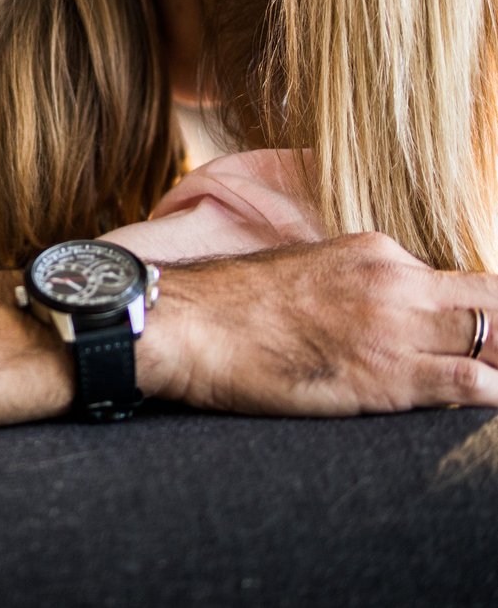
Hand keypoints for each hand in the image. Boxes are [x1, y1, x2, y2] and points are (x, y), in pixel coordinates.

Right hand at [141, 233, 497, 414]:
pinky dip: (493, 394)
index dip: (482, 314)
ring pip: (494, 339)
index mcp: (374, 251)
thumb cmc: (228, 305)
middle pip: (494, 302)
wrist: (188, 324)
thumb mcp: (302, 270)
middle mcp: (395, 280)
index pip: (458, 282)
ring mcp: (396, 326)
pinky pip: (472, 383)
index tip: (485, 337)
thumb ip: (349, 284)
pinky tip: (493, 403)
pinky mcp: (389, 374)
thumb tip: (369, 311)